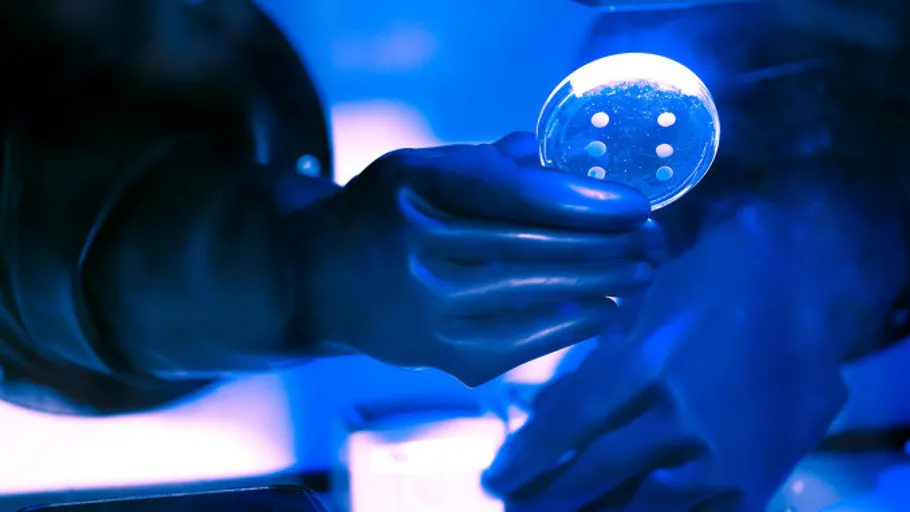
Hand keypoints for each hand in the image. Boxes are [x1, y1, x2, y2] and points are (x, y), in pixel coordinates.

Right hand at [292, 132, 663, 385]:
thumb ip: (488, 163)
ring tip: (642, 272)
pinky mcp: (438, 356)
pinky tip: (604, 312)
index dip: (580, 201)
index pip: (510, 193)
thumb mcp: (419, 167)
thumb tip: (561, 166)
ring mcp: (428, 311)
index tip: (636, 206)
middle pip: (531, 247)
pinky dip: (569, 326)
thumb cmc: (382, 215)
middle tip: (654, 239)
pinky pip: (519, 344)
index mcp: (415, 189)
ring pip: (531, 296)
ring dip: (599, 284)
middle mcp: (418, 252)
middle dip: (606, 244)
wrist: (318, 281)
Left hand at [483, 207, 848, 509]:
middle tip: (517, 507)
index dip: (529, 458)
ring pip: (646, 504)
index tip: (496, 479)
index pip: (570, 424)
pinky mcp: (759, 475)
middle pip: (599, 471)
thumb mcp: (639, 311)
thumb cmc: (708, 283)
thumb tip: (545, 416)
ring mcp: (724, 452)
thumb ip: (595, 368)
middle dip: (551, 496)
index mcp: (647, 363)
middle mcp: (682, 415)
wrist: (801, 285)